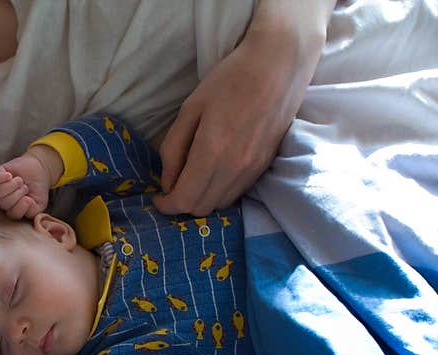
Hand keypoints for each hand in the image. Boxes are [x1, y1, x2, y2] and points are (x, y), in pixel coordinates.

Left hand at [0, 149, 54, 218]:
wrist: (39, 170)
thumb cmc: (37, 188)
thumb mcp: (40, 204)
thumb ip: (33, 211)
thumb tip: (26, 204)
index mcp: (13, 209)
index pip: (12, 214)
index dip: (21, 207)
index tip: (29, 199)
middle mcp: (3, 200)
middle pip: (3, 203)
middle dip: (18, 194)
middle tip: (25, 187)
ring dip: (10, 186)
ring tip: (19, 180)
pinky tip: (9, 175)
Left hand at [154, 2, 328, 215]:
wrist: (279, 64)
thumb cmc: (229, 79)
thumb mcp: (190, 109)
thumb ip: (173, 149)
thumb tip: (167, 182)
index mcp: (211, 153)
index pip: (185, 200)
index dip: (167, 205)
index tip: (158, 198)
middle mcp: (234, 168)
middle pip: (201, 208)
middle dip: (182, 204)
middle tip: (172, 187)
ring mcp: (253, 169)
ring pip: (220, 204)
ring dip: (202, 199)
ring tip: (192, 180)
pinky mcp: (265, 166)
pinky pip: (237, 193)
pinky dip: (220, 192)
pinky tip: (213, 174)